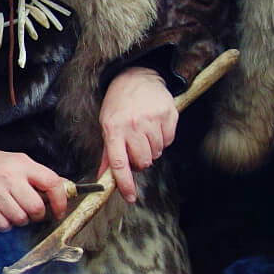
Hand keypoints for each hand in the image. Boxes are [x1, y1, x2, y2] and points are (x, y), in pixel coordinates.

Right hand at [0, 146, 72, 230]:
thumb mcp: (15, 160)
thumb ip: (36, 174)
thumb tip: (61, 186)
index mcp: (21, 165)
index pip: (51, 183)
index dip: (59, 200)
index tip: (59, 209)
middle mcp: (10, 179)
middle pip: (36, 207)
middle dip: (38, 214)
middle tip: (33, 212)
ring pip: (21, 219)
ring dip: (21, 220)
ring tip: (14, 210)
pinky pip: (4, 226)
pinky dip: (6, 224)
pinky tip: (1, 214)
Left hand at [99, 66, 177, 203]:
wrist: (137, 76)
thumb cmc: (119, 104)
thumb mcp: (107, 125)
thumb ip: (108, 153)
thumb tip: (105, 177)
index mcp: (114, 129)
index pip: (119, 164)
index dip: (125, 184)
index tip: (130, 197)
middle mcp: (133, 125)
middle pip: (143, 162)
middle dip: (140, 162)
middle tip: (136, 148)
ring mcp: (153, 120)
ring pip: (157, 153)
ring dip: (152, 149)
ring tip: (145, 133)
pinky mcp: (169, 115)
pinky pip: (169, 141)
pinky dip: (163, 139)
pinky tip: (155, 126)